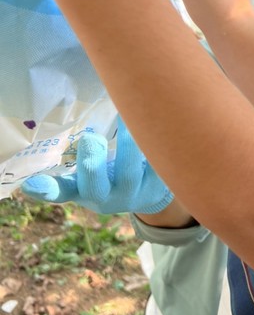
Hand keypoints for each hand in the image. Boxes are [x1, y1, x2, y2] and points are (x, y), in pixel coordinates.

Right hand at [21, 119, 173, 214]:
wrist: (150, 194)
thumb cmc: (111, 177)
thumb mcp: (88, 177)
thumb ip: (74, 161)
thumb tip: (53, 148)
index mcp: (84, 191)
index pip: (60, 193)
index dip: (46, 190)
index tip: (31, 185)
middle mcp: (107, 196)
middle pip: (94, 185)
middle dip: (90, 161)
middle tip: (91, 137)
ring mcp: (134, 193)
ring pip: (129, 172)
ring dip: (126, 144)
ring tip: (127, 118)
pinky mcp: (160, 183)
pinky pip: (157, 164)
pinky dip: (155, 143)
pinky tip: (156, 122)